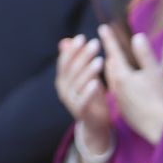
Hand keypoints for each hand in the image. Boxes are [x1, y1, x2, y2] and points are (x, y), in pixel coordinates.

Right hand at [55, 34, 112, 152]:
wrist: (94, 125)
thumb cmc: (91, 97)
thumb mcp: (84, 77)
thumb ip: (76, 61)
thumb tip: (66, 41)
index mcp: (62, 79)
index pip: (65, 61)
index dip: (73, 49)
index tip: (83, 37)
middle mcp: (62, 89)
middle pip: (72, 69)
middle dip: (83, 55)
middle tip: (95, 44)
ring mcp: (70, 100)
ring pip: (77, 83)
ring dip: (88, 71)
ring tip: (100, 60)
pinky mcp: (79, 112)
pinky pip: (83, 100)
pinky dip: (89, 91)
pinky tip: (97, 82)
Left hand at [102, 25, 162, 144]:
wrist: (159, 127)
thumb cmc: (160, 98)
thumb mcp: (156, 73)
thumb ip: (145, 55)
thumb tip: (137, 36)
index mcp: (123, 75)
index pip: (114, 53)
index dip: (109, 40)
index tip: (102, 27)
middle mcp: (117, 86)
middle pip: (111, 66)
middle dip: (110, 54)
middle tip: (106, 43)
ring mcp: (120, 98)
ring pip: (114, 79)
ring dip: (113, 68)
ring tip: (112, 61)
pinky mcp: (125, 109)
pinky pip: (119, 91)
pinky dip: (119, 83)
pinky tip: (124, 84)